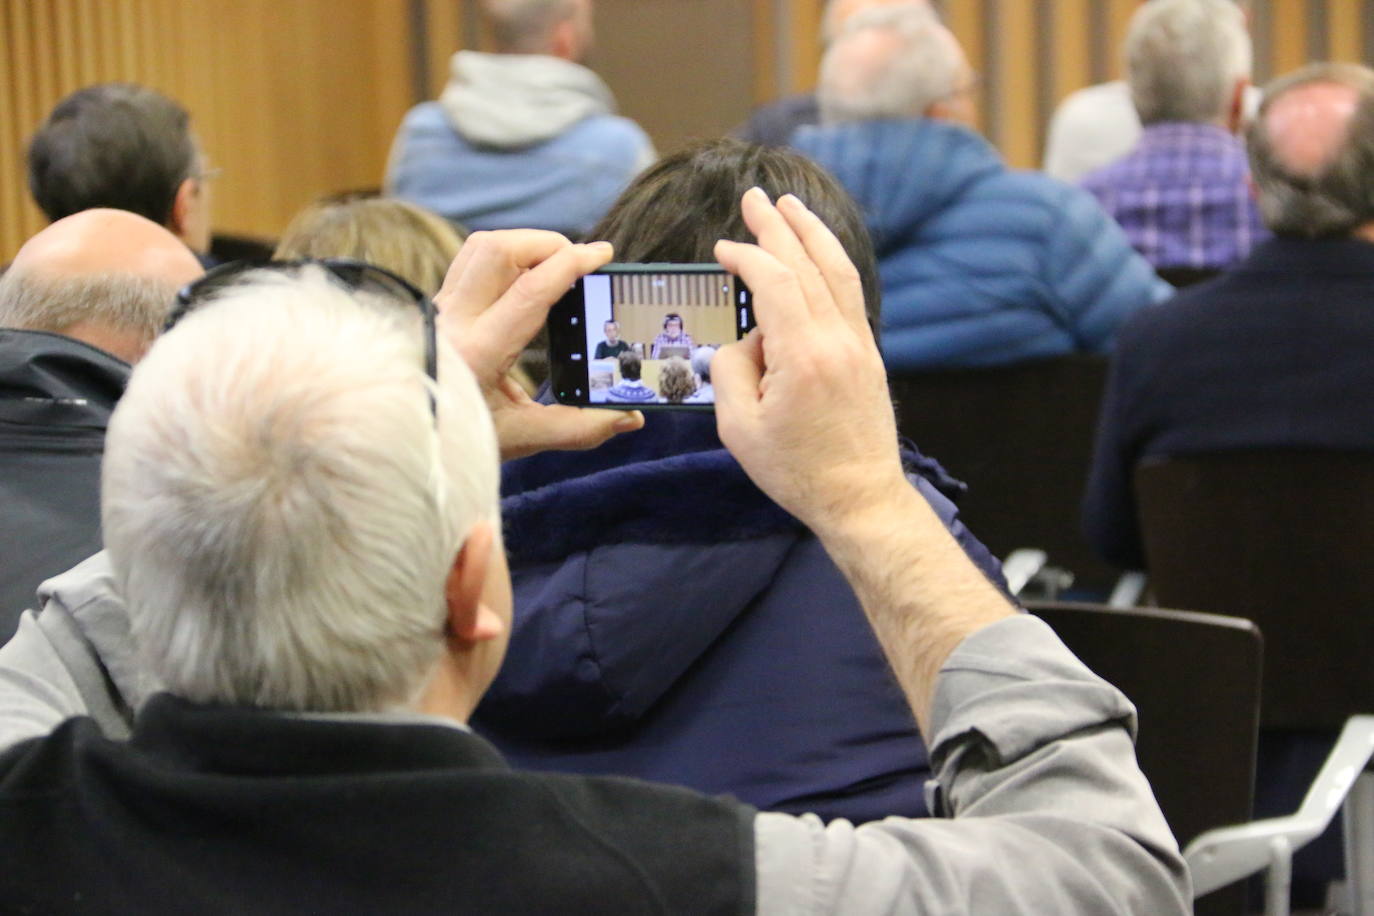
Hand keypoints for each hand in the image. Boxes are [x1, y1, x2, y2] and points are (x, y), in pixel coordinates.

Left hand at [434, 230, 644, 459]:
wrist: (404, 437)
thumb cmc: (458, 440)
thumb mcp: (522, 438)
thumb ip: (579, 428)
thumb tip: (631, 418)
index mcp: (477, 352)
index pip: (529, 290)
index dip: (571, 264)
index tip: (602, 253)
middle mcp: (453, 321)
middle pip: (499, 249)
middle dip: (546, 243)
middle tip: (580, 262)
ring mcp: (440, 309)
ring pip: (481, 247)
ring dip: (524, 245)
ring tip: (556, 266)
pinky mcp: (438, 306)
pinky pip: (471, 262)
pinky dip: (505, 258)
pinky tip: (527, 278)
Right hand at [715, 191, 1013, 732]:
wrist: (860, 497)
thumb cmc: (796, 471)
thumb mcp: (739, 428)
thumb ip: (730, 371)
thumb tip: (743, 342)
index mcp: (802, 355)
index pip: (774, 282)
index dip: (747, 257)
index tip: (723, 248)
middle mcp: (837, 340)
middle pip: (808, 265)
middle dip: (778, 227)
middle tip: (755, 197)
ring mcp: (859, 345)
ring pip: (837, 273)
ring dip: (812, 235)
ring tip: (791, 208)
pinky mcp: (868, 356)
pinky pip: (849, 296)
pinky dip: (830, 265)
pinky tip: (817, 256)